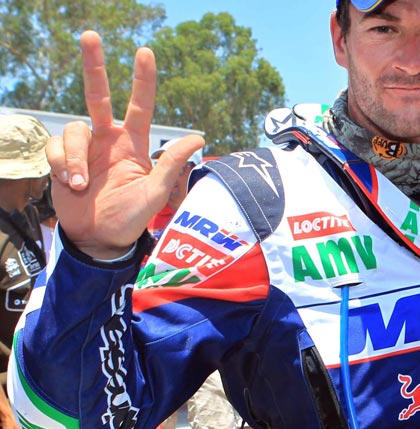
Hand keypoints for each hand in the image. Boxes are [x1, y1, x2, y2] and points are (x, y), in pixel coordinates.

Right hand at [47, 31, 203, 259]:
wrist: (99, 239)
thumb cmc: (131, 217)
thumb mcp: (155, 192)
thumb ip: (171, 164)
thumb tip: (199, 136)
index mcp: (133, 143)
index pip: (140, 105)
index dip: (142, 79)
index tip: (144, 52)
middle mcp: (108, 139)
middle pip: (97, 94)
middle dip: (94, 64)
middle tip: (91, 35)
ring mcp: (85, 149)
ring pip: (74, 129)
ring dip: (76, 156)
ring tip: (82, 184)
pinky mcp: (63, 159)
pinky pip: (56, 148)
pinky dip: (62, 165)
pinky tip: (71, 185)